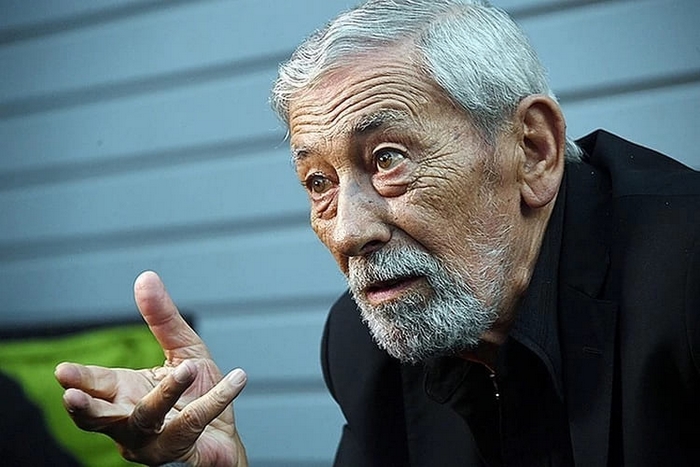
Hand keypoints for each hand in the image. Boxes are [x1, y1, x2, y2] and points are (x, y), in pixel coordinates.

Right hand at [55, 271, 247, 465]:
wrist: (222, 436)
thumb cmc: (195, 393)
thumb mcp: (183, 349)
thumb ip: (162, 319)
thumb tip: (145, 277)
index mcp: (124, 396)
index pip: (97, 387)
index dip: (80, 380)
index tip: (62, 371)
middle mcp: (130, 423)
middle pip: (101, 419)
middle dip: (86, 408)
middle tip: (72, 396)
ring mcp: (153, 442)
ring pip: (147, 421)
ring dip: (164, 394)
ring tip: (187, 369)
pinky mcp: (181, 451)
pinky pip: (196, 423)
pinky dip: (217, 399)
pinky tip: (238, 378)